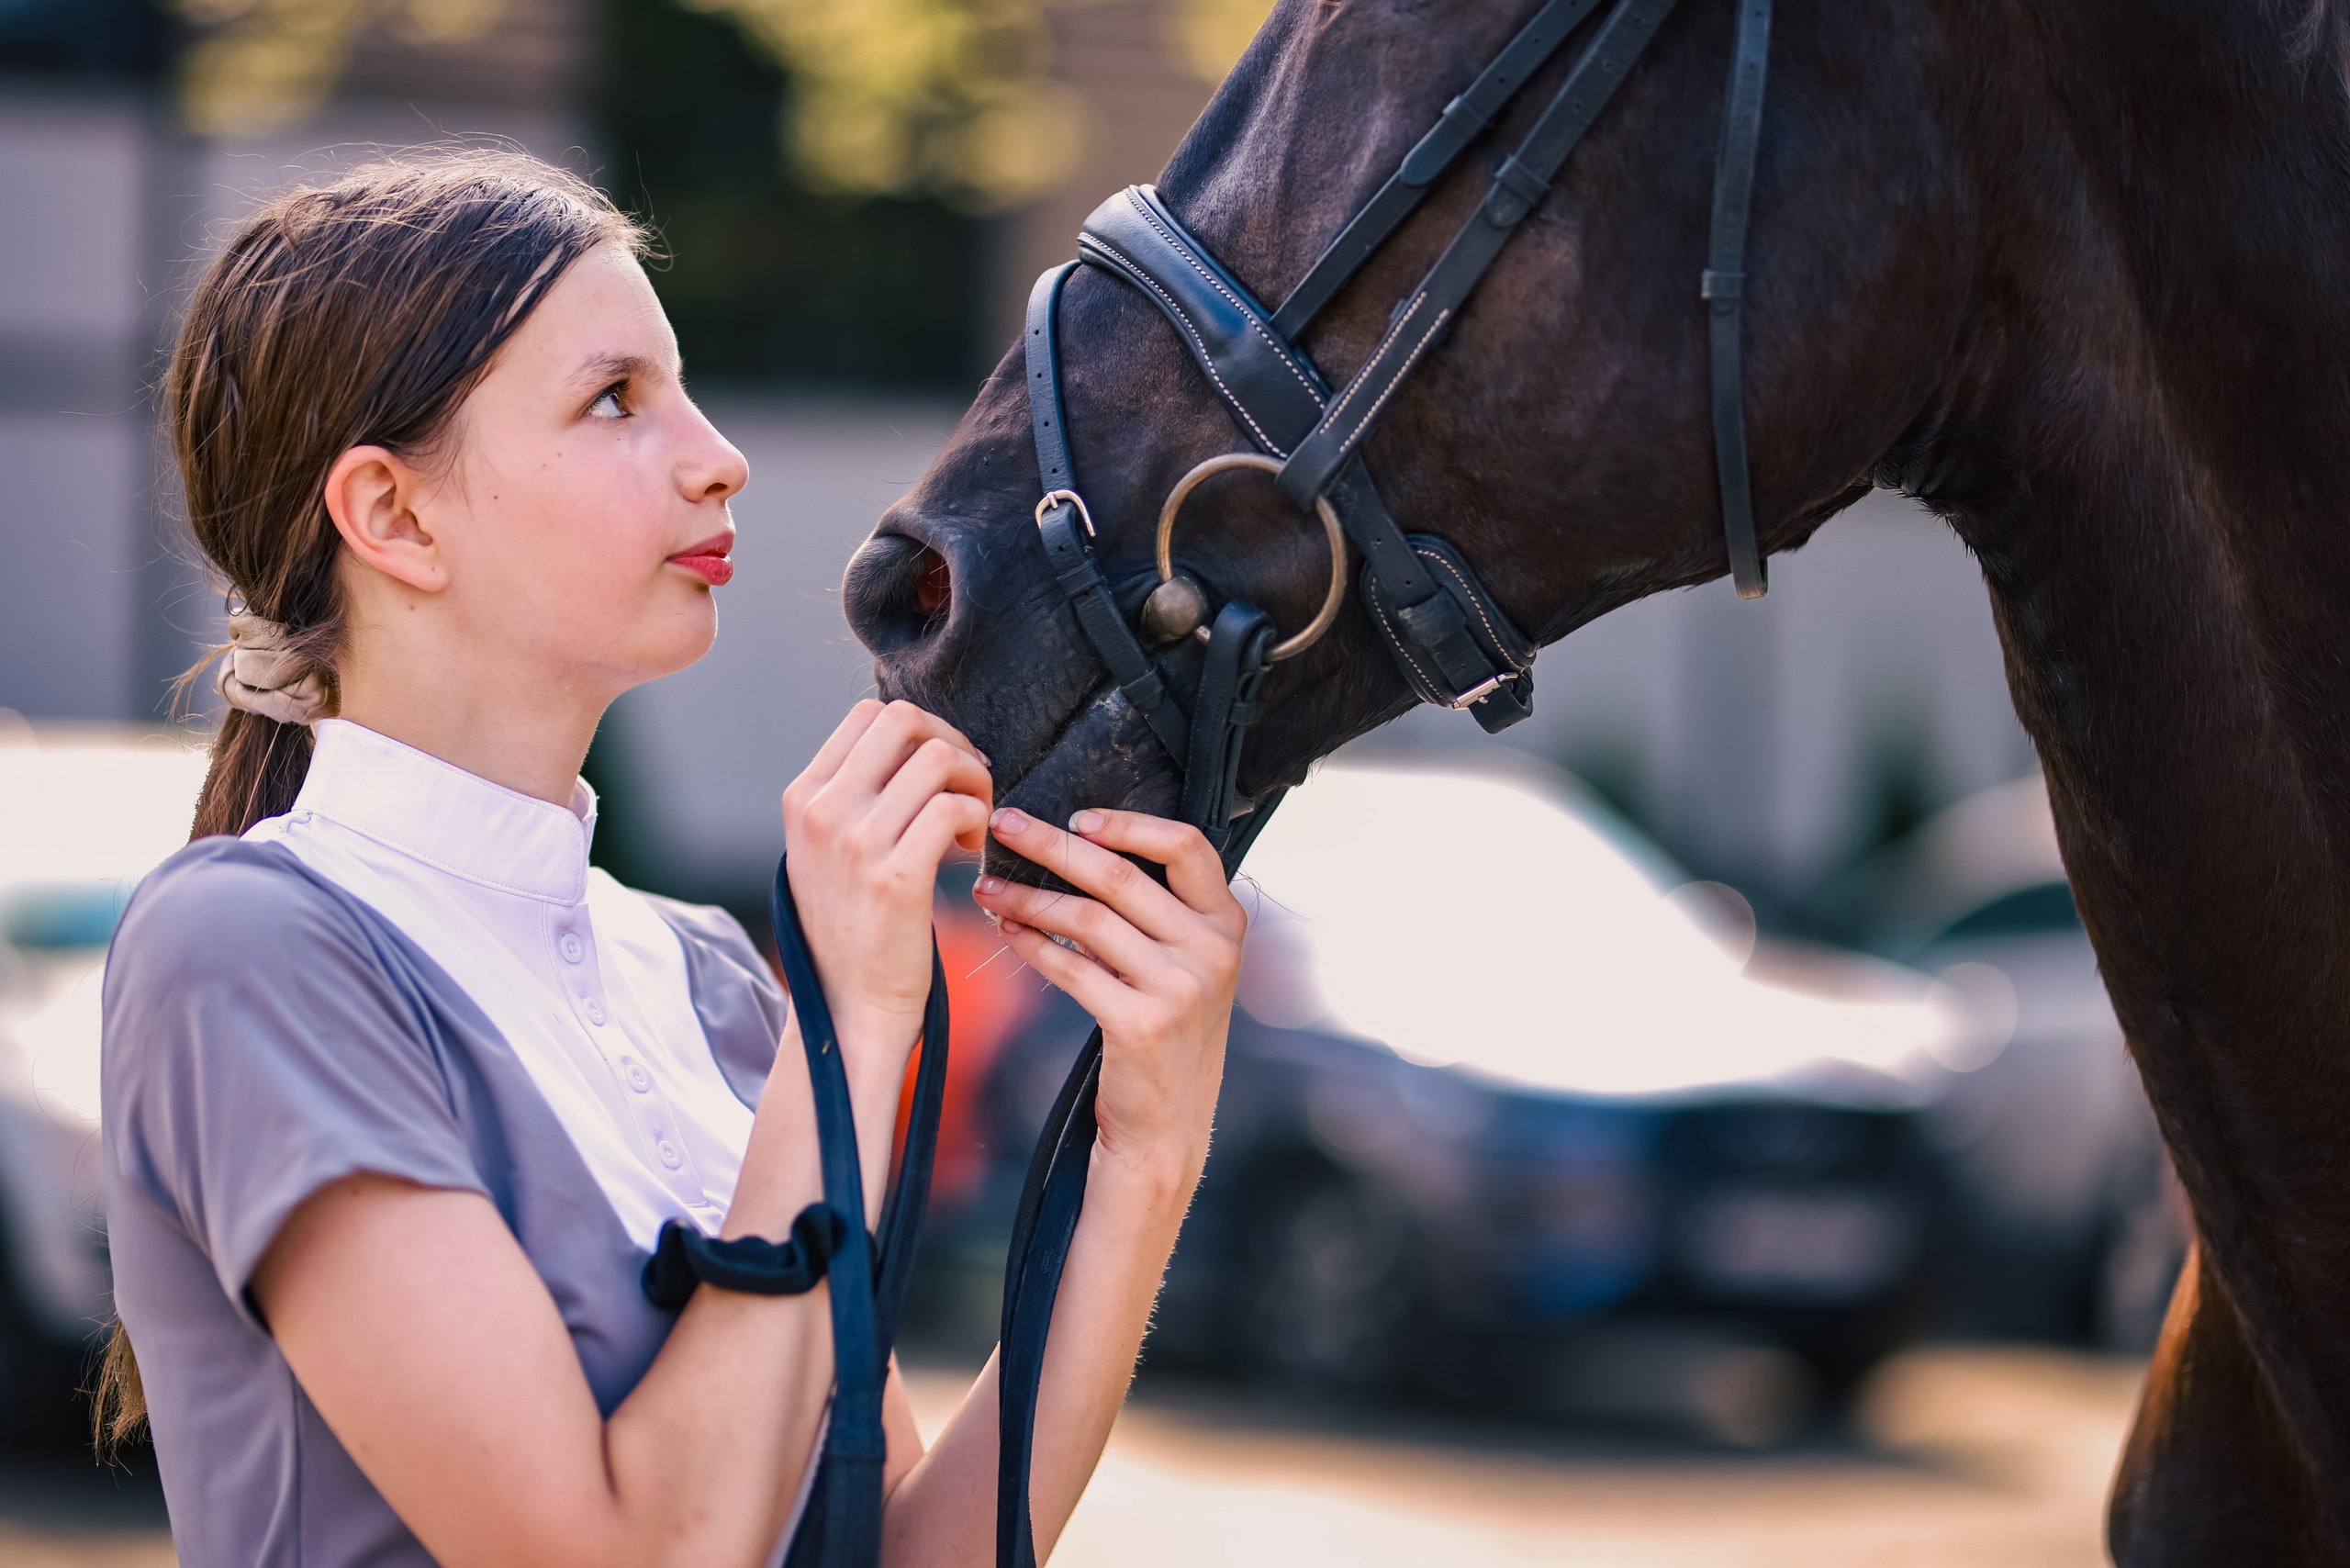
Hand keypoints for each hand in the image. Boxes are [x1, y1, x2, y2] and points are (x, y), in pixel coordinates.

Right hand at [780, 700, 990, 1097]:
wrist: (851, 1007)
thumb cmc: (854, 926)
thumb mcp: (828, 850)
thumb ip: (854, 795)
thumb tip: (914, 743)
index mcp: (803, 797)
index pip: (871, 715)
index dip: (924, 732)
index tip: (943, 774)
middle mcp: (822, 812)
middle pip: (905, 720)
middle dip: (953, 744)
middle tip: (968, 791)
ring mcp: (855, 844)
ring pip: (937, 759)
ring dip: (973, 784)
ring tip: (972, 827)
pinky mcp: (895, 879)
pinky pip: (953, 809)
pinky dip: (977, 820)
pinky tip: (970, 855)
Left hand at [972, 809, 1244, 1183]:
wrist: (1164, 1129)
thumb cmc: (1163, 1038)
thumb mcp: (1186, 968)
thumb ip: (1162, 913)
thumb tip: (1089, 847)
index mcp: (1227, 924)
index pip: (1187, 846)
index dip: (1129, 823)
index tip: (1076, 817)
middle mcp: (1212, 951)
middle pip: (1121, 875)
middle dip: (1053, 845)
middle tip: (1005, 824)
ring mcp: (1181, 989)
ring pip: (1088, 917)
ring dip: (1028, 896)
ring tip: (987, 887)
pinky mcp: (1142, 1024)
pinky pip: (1072, 967)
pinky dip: (1031, 943)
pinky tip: (1005, 930)